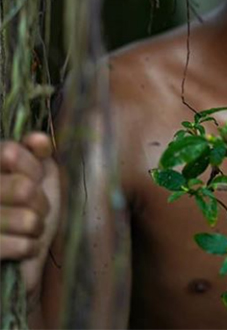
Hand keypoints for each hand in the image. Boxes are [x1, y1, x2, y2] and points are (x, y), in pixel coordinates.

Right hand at [0, 132, 59, 296]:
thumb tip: (38, 140)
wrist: (14, 261)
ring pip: (27, 220)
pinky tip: (20, 248)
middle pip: (24, 189)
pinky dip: (29, 249)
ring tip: (27, 229)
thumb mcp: (34, 176)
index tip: (34, 179)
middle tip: (36, 210)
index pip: (11, 153)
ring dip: (36, 228)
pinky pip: (22, 247)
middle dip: (41, 202)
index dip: (33, 168)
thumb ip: (34, 154)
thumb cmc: (24, 211)